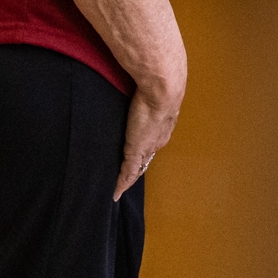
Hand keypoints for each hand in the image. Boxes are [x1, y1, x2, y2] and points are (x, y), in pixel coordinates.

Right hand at [117, 76, 181, 197]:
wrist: (162, 90)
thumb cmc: (157, 84)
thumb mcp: (150, 93)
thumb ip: (145, 94)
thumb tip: (141, 85)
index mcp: (161, 127)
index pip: (151, 145)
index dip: (144, 152)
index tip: (137, 158)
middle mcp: (157, 140)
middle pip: (146, 159)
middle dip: (138, 167)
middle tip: (125, 177)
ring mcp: (147, 148)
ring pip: (137, 168)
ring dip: (129, 177)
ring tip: (119, 187)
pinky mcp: (137, 152)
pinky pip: (128, 173)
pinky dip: (121, 184)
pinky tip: (115, 193)